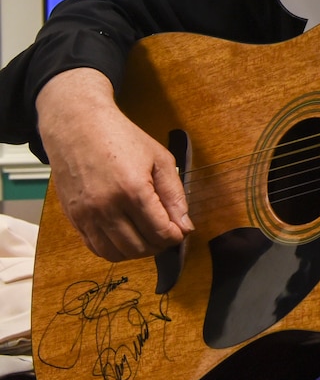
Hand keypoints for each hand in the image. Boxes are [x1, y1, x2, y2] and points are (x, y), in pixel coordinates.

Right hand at [37, 68, 192, 260]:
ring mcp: (87, 215)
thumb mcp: (160, 159)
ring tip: (147, 236)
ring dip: (137, 251)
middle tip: (166, 233)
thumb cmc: (121, 138)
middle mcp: (107, 207)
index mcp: (133, 190)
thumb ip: (175, 194)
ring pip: (117, 253)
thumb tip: (185, 225)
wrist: (78, 126)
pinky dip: (114, 249)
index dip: (176, 236)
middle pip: (140, 247)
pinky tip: (126, 236)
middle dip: (159, 245)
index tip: (181, 231)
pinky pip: (96, 248)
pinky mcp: (73, 218)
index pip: (160, 232)